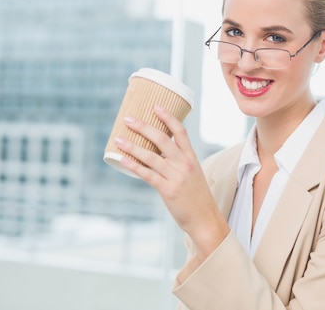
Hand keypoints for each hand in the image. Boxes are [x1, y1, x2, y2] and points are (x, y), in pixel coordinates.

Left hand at [114, 104, 228, 256]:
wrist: (205, 219)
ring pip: (151, 156)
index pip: (180, 132)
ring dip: (132, 146)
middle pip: (162, 139)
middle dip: (143, 126)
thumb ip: (179, 163)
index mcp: (191, 158)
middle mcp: (184, 164)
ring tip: (119, 139)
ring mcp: (176, 177)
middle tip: (128, 118)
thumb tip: (157, 153)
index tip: (155, 106)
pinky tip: (123, 159)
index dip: (168, 117)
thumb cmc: (197, 197)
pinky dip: (133, 165)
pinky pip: (147, 174)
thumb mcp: (193, 174)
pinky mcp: (168, 190)